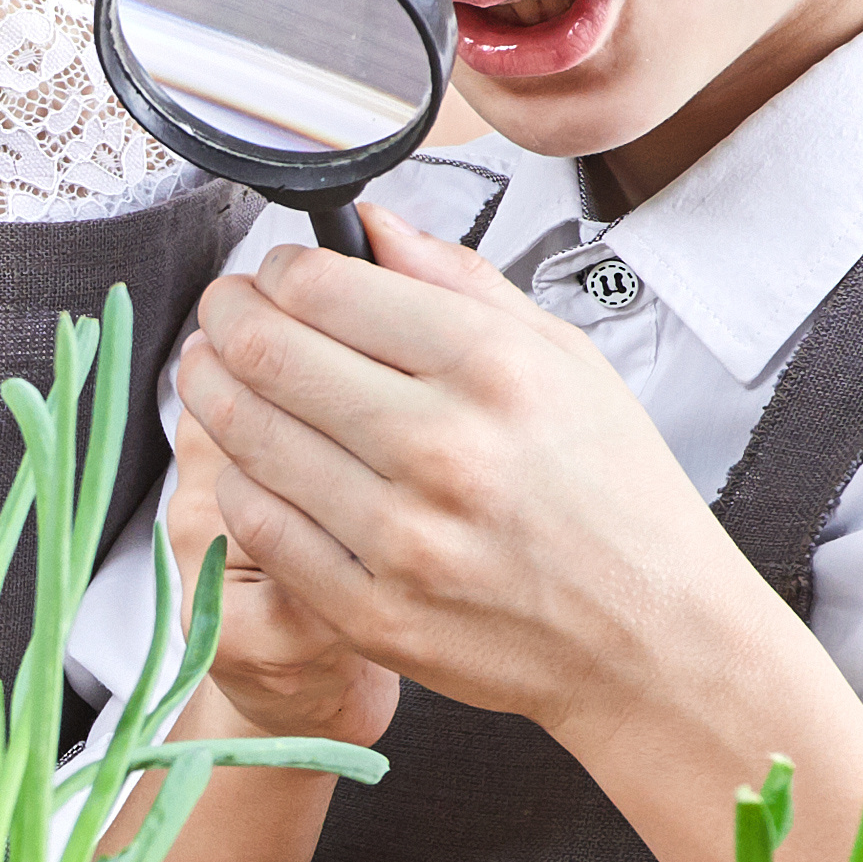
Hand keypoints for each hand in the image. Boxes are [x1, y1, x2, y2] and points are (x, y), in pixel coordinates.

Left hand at [172, 218, 833, 794]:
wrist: (652, 638)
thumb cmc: (615, 493)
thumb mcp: (566, 358)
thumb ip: (459, 282)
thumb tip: (369, 223)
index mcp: (491, 367)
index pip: (325, 288)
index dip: (277, 269)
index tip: (274, 273)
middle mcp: (442, 447)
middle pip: (267, 355)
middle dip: (224, 319)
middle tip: (221, 313)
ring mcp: (401, 537)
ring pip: (248, 439)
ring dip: (210, 394)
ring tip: (212, 374)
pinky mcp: (372, 611)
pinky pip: (261, 528)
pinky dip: (239, 483)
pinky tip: (251, 462)